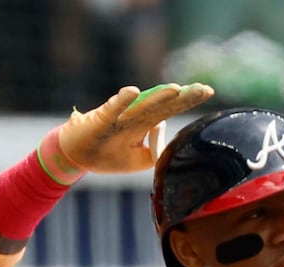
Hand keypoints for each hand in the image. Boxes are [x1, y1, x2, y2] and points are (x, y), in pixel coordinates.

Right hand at [56, 83, 213, 175]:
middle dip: (183, 98)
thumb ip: (155, 150)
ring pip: (142, 106)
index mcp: (144, 123)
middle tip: (205, 89)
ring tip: (175, 90)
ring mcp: (119, 117)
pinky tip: (132, 92)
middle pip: (163, 104)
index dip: (188, 100)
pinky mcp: (102, 120)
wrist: (74, 155)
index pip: (171, 109)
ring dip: (158, 98)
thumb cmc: (107, 155)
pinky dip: (122, 101)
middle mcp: (134, 116)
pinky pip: (112, 110)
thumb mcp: (138, 161)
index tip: (209, 91)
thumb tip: (162, 128)